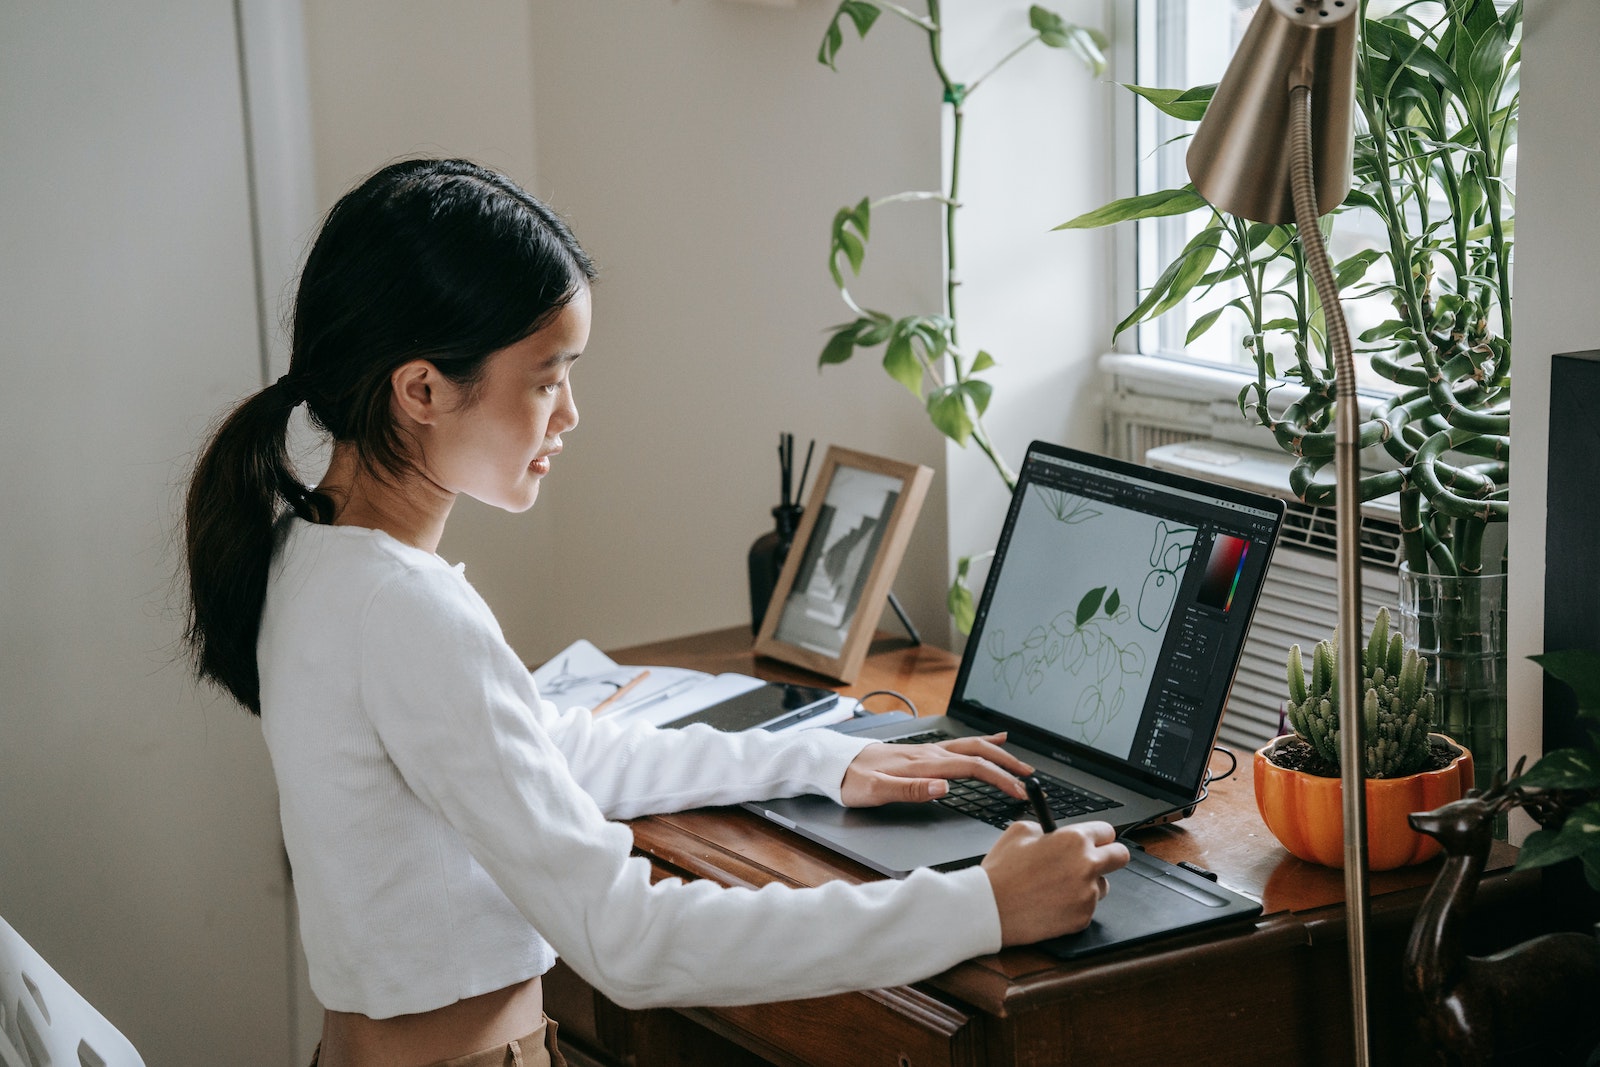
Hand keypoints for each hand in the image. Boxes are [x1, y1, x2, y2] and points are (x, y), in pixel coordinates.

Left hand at [839, 733, 1033, 806]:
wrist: (833, 764)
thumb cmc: (851, 780)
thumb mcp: (875, 791)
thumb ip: (910, 790)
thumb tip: (944, 787)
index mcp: (922, 764)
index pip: (970, 768)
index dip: (999, 778)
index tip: (1018, 791)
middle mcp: (928, 753)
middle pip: (977, 753)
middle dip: (1007, 764)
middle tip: (1030, 778)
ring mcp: (926, 750)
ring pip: (971, 746)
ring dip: (998, 754)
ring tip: (1019, 761)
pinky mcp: (922, 752)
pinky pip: (959, 744)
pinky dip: (980, 743)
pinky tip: (991, 740)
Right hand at [981, 820, 1128, 944]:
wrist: (990, 908)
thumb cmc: (1001, 871)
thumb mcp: (1019, 831)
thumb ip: (1045, 828)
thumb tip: (1053, 834)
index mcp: (1074, 840)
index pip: (1108, 832)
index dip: (1099, 836)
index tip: (1095, 841)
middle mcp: (1087, 866)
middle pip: (1121, 856)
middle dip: (1110, 856)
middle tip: (1094, 860)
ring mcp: (1087, 895)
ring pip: (1103, 886)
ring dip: (1089, 884)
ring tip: (1059, 886)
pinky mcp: (1082, 918)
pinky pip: (1087, 908)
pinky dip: (1074, 906)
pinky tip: (1051, 903)